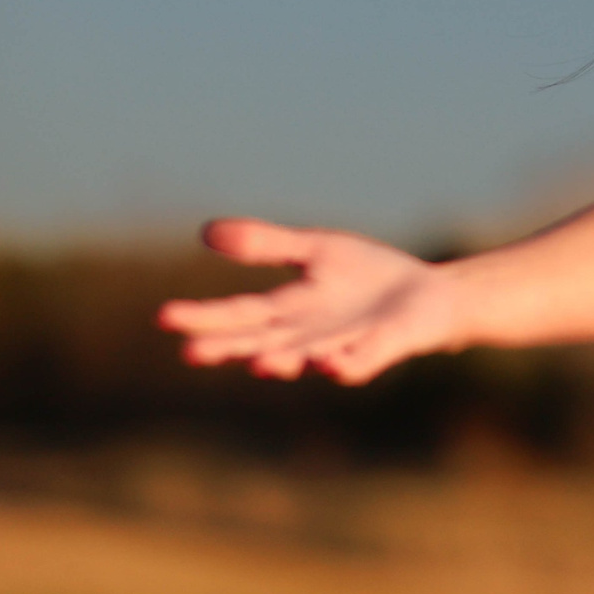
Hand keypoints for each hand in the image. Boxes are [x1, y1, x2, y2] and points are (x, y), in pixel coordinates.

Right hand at [156, 218, 460, 384]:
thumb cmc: (368, 278)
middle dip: (230, 348)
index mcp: (290, 312)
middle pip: (262, 343)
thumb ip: (267, 245)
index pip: (239, 315)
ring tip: (259, 362)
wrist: (429, 296)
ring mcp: (345, 344)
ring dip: (285, 360)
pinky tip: (329, 361)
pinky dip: (346, 362)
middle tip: (192, 353)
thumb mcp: (315, 251)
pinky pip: (361, 361)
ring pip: (308, 356)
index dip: (204, 318)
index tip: (164, 317)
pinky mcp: (382, 348)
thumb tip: (205, 231)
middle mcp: (309, 335)